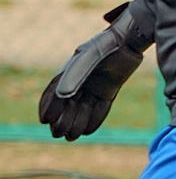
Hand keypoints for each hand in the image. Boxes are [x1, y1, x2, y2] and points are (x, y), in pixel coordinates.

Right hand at [37, 1, 151, 141]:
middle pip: (68, 103)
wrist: (129, 41)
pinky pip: (100, 107)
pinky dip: (94, 119)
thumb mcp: (88, 60)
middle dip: (61, 119)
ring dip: (76, 122)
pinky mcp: (109, 90)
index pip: (55, 91)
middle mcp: (81, 80)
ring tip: (71, 137)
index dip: (48, 106)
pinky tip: (88, 131)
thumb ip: (75, 77)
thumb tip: (63, 96)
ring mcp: (95, 85)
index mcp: (70, 71)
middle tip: (57, 133)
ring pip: (83, 108)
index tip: (44, 120)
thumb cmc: (105, 47)